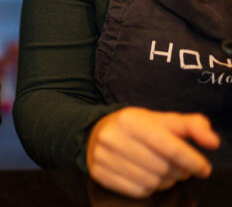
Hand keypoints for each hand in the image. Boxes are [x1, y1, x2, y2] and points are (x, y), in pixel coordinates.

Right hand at [87, 107, 219, 197]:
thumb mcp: (162, 120)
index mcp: (130, 119)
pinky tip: (147, 176)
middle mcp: (113, 136)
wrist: (97, 132)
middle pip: (163, 168)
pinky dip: (148, 188)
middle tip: (178, 167)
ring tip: (163, 172)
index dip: (192, 161)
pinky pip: (137, 191)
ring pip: (152, 182)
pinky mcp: (99, 173)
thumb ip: (191, 126)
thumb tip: (213, 141)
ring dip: (165, 181)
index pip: (170, 147)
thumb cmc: (137, 128)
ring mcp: (103, 156)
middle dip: (178, 171)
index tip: (203, 168)